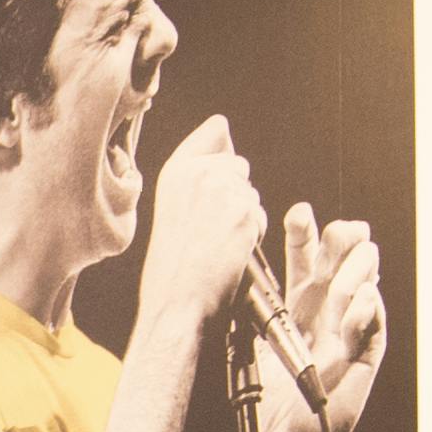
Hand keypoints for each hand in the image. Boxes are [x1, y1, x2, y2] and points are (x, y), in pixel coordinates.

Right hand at [136, 117, 263, 330]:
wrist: (177, 301)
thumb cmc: (171, 264)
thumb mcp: (171, 204)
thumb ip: (196, 168)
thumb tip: (223, 131)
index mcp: (175, 169)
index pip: (216, 130)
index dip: (221, 159)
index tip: (212, 184)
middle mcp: (198, 172)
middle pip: (239, 165)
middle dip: (234, 193)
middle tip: (209, 227)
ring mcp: (223, 191)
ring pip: (251, 192)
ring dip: (243, 216)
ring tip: (216, 242)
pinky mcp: (243, 213)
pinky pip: (259, 215)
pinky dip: (251, 235)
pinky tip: (229, 251)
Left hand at [246, 210, 386, 431]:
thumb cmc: (265, 394)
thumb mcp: (255, 337)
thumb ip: (256, 300)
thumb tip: (240, 255)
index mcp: (298, 301)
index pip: (305, 254)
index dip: (304, 231)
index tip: (297, 214)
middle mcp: (328, 308)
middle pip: (345, 253)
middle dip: (340, 237)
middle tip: (330, 241)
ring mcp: (351, 326)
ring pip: (368, 274)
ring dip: (353, 274)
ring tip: (336, 293)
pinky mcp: (369, 351)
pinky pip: (378, 317)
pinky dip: (367, 307)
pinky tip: (353, 311)